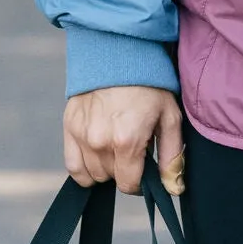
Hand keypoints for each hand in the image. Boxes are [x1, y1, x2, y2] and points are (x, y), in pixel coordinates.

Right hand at [64, 86, 184, 195]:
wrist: (120, 54)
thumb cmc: (149, 86)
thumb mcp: (169, 118)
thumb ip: (172, 158)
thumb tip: (173, 189)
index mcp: (127, 141)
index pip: (128, 185)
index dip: (140, 182)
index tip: (144, 169)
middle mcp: (99, 141)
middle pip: (111, 178)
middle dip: (124, 170)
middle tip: (132, 149)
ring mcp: (81, 135)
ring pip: (92, 174)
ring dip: (105, 168)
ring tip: (116, 148)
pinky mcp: (69, 126)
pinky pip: (72, 165)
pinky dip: (84, 169)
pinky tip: (96, 156)